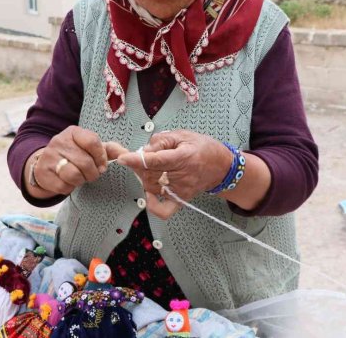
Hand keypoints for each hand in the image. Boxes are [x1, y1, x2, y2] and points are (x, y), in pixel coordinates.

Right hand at [27, 126, 125, 196]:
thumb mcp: (90, 148)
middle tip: (91, 175)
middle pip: (85, 162)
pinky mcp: (42, 172)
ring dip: (81, 181)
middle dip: (92, 173)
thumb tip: (125, 154)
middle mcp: (59, 141)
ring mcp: (49, 156)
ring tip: (79, 178)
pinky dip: (69, 188)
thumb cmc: (75, 155)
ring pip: (73, 175)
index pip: (92, 142)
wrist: (46, 164)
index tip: (102, 166)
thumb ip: (109, 150)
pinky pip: (63, 186)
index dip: (101, 157)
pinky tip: (67, 182)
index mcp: (73, 132)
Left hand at [117, 130, 231, 218]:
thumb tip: (145, 150)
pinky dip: (153, 205)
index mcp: (183, 157)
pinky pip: (164, 210)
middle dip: (140, 164)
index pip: (155, 160)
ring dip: (145, 176)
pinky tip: (149, 194)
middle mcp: (182, 176)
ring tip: (151, 166)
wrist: (223, 166)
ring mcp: (181, 190)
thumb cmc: (204, 148)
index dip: (137, 160)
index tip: (123, 158)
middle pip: (151, 173)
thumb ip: (162, 140)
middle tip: (142, 156)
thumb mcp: (184, 135)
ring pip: (152, 186)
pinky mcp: (182, 199)